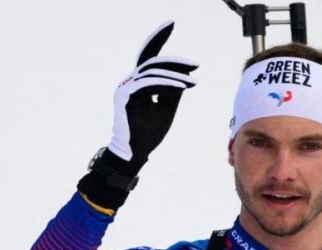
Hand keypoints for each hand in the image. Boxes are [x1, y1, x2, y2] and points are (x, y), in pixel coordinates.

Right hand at [78, 20, 197, 209]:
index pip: (149, 56)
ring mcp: (125, 89)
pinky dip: (168, 85)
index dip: (159, 37)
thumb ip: (173, 90)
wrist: (135, 153)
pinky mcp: (126, 98)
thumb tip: (185, 73)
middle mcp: (129, 82)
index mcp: (138, 83)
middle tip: (196, 63)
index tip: (172, 23)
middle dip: (174, 59)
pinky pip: (149, 85)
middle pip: (151, 60)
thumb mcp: (167, 108)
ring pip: (152, 72)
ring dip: (176, 75)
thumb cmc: (149, 133)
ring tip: (194, 80)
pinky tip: (183, 87)